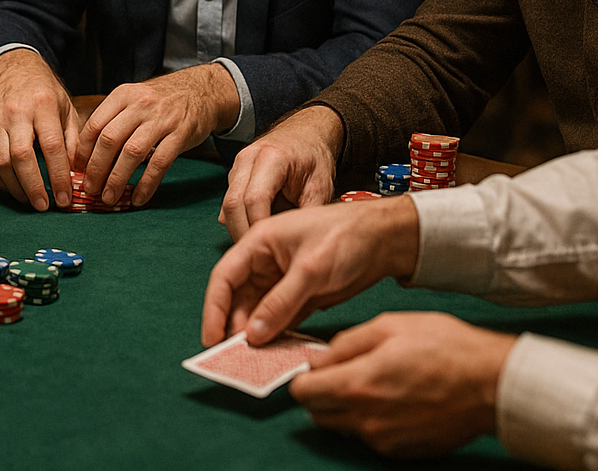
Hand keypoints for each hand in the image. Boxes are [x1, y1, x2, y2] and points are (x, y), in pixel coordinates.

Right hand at [0, 48, 80, 210]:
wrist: (10, 68)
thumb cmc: (44, 91)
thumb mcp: (66, 107)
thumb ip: (73, 139)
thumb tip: (77, 172)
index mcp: (43, 105)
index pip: (51, 146)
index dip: (58, 175)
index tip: (65, 197)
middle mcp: (16, 113)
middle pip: (22, 156)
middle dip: (34, 186)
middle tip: (45, 206)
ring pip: (1, 162)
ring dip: (16, 187)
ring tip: (31, 201)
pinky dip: (0, 180)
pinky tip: (14, 189)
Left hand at [72, 64, 237, 206]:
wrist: (201, 90)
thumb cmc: (160, 100)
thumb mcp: (134, 98)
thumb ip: (113, 119)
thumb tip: (86, 153)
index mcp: (123, 95)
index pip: (95, 125)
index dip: (84, 151)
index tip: (77, 170)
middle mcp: (140, 105)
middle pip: (109, 140)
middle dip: (96, 169)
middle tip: (89, 189)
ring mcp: (161, 120)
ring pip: (132, 153)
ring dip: (117, 179)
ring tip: (108, 197)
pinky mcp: (181, 135)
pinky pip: (159, 164)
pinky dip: (147, 183)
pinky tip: (138, 198)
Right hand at [202, 197, 417, 347]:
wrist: (385, 239)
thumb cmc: (346, 237)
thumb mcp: (310, 269)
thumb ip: (279, 302)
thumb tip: (251, 334)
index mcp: (259, 244)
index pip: (224, 277)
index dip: (214, 308)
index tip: (212, 338)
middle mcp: (265, 263)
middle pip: (238, 298)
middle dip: (235, 326)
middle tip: (236, 357)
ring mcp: (283, 281)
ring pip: (258, 312)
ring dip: (256, 334)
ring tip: (254, 360)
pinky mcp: (300, 297)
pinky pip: (280, 319)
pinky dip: (276, 335)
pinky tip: (276, 352)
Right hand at [218, 105, 344, 239]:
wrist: (305, 133)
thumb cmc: (314, 158)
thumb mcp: (320, 187)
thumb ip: (307, 212)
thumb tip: (294, 242)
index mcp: (272, 158)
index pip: (255, 199)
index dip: (258, 227)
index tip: (269, 247)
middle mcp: (249, 158)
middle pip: (233, 203)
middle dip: (242, 233)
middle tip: (257, 254)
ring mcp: (238, 164)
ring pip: (227, 204)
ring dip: (237, 228)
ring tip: (256, 248)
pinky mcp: (235, 173)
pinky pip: (229, 201)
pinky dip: (237, 220)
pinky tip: (251, 235)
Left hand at [290, 312, 515, 457]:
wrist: (492, 384)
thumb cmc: (445, 347)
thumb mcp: (389, 326)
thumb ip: (346, 343)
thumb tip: (320, 358)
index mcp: (358, 385)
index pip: (303, 392)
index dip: (304, 377)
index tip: (317, 366)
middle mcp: (366, 420)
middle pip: (317, 414)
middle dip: (321, 394)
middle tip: (343, 372)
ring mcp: (384, 440)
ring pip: (343, 427)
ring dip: (346, 408)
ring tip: (374, 383)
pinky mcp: (403, 452)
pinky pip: (370, 438)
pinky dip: (371, 421)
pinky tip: (394, 399)